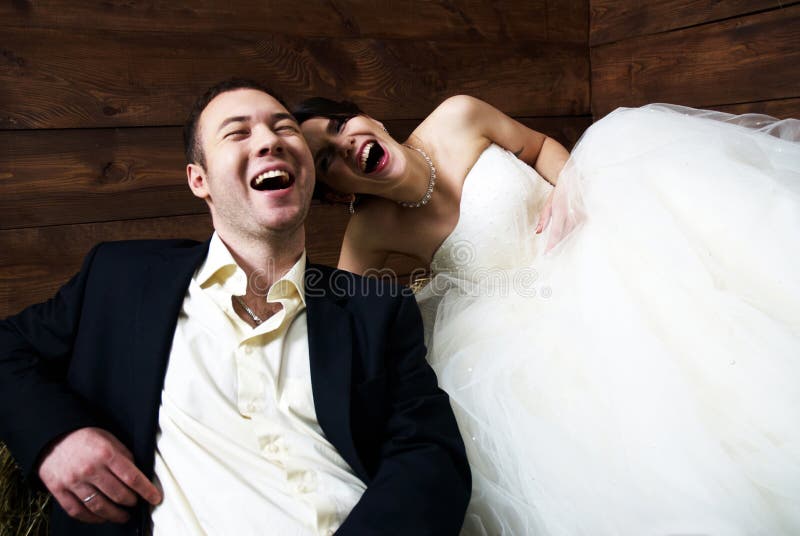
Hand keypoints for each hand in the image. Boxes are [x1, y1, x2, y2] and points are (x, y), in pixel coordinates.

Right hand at [37, 427, 161, 523]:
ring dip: (115, 515)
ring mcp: (73, 482)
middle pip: (118, 495)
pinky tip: (102, 518)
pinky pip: (78, 511)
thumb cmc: (85, 437)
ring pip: (99, 507)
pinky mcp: (59, 491)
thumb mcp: (110, 439)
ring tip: (123, 516)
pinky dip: (93, 519)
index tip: (155, 498)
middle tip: (136, 503)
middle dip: (132, 502)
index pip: (132, 477)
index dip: (146, 490)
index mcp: (106, 454)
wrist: (53, 437)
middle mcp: (90, 469)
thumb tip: (139, 474)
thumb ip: (124, 456)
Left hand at [537, 181, 583, 251]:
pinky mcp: (585, 217)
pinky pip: (576, 230)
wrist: (576, 179)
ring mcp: (580, 216)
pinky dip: (569, 236)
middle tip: (550, 256)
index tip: (547, 255)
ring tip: (556, 252)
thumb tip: (537, 232)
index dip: (552, 245)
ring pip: (570, 234)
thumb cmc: (560, 192)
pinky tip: (566, 242)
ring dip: (564, 243)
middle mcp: (572, 214)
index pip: (556, 233)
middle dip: (557, 247)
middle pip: (564, 236)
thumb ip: (544, 219)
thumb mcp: (548, 203)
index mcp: (561, 210)